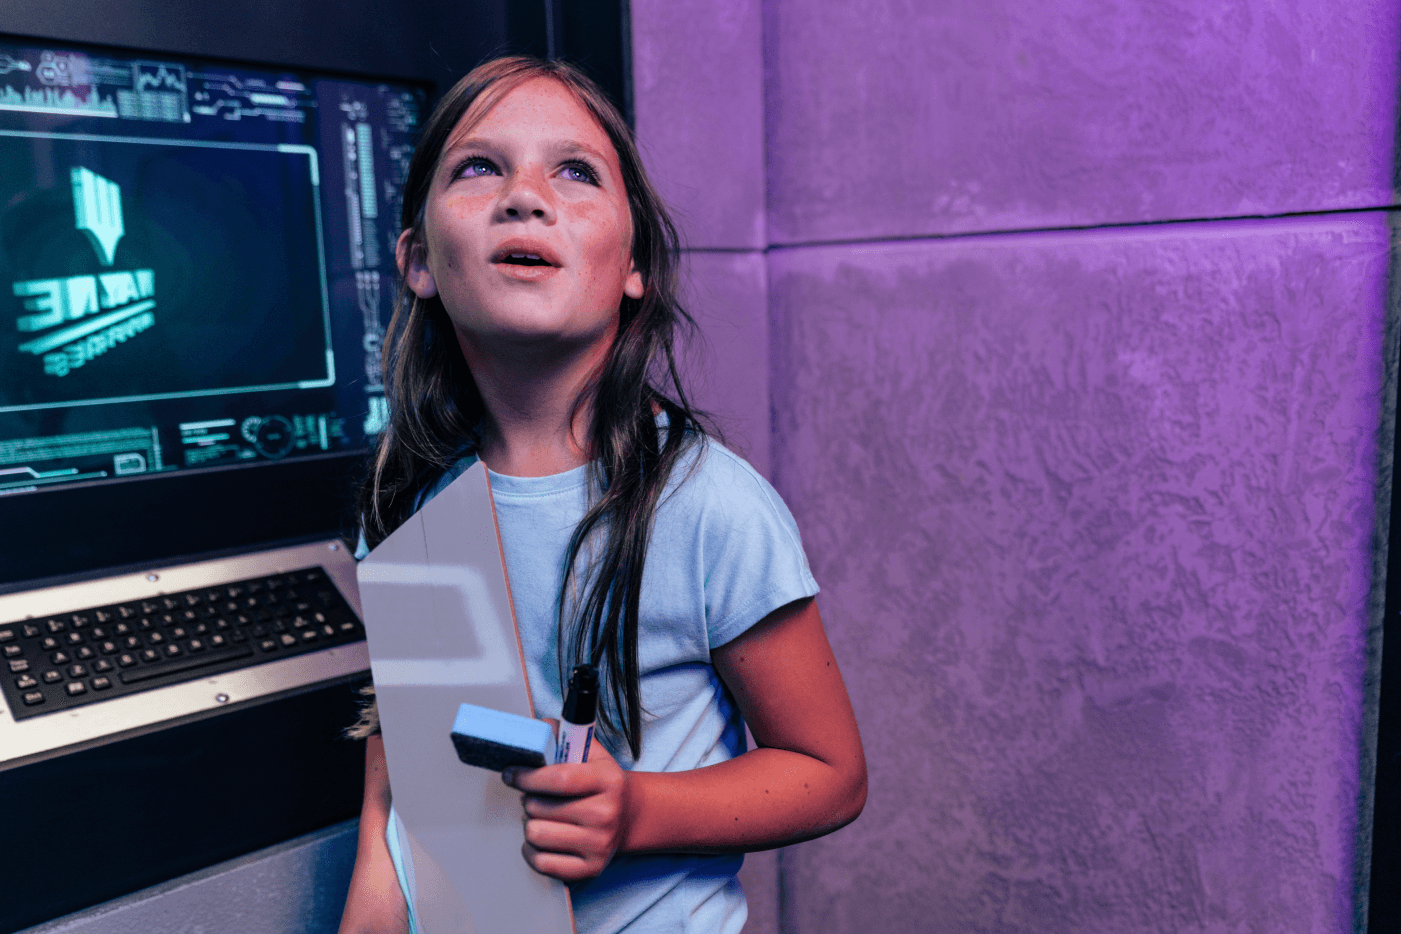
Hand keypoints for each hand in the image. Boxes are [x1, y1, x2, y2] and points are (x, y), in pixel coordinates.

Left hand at [503, 731, 630, 881]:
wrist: (630, 816)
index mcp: (608, 780)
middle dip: (528, 799)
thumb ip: (563, 736)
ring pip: (535, 834)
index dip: (527, 776)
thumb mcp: (592, 753)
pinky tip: (542, 838)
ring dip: (530, 822)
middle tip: (535, 795)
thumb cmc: (602, 783)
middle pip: (539, 808)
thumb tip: (535, 729)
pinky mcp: (591, 869)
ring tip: (541, 815)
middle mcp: (606, 814)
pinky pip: (541, 863)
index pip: (558, 779)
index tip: (511, 774)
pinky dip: (532, 850)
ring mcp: (599, 845)